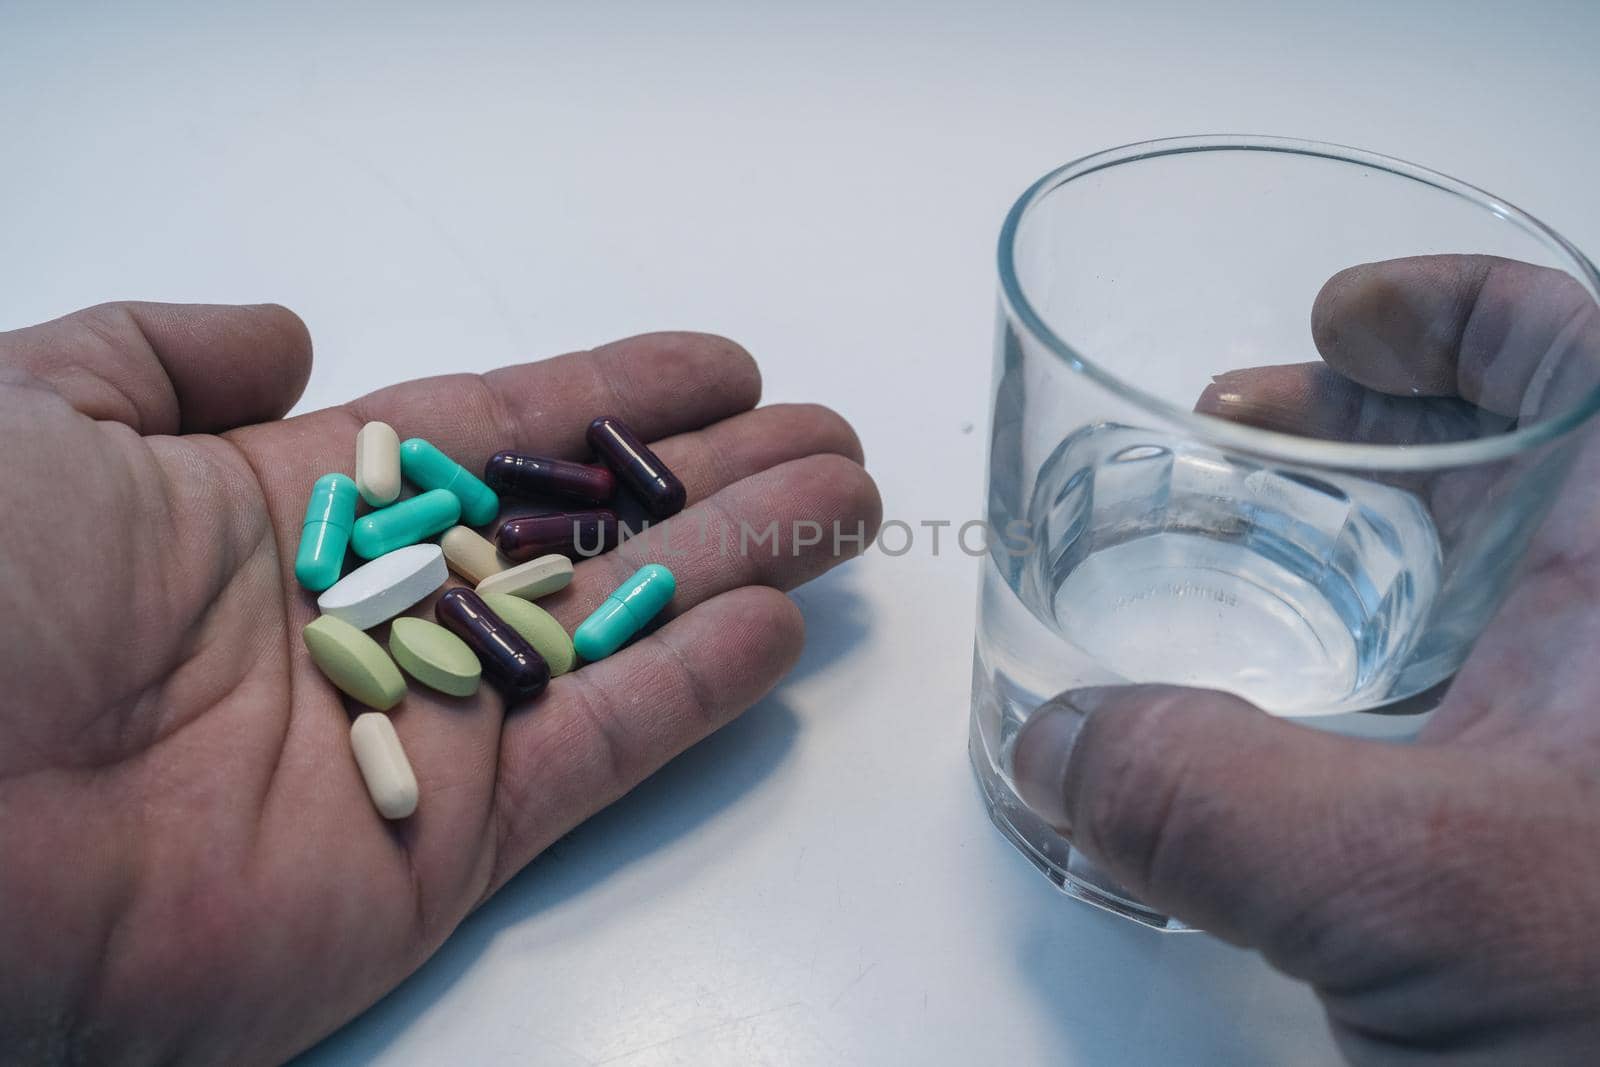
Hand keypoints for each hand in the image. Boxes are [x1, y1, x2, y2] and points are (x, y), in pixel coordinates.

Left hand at [0, 303, 880, 1063]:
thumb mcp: (30, 407)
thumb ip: (153, 355)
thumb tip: (281, 333)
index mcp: (292, 508)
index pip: (497, 435)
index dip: (615, 396)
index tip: (721, 366)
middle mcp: (377, 615)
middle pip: (585, 530)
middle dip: (713, 480)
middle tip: (828, 437)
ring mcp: (421, 726)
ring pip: (618, 628)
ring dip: (739, 564)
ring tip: (844, 506)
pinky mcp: (446, 842)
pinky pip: (595, 750)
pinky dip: (689, 692)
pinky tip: (778, 626)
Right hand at [1014, 255, 1599, 1063]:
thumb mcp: (1412, 888)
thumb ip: (1207, 797)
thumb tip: (1059, 738)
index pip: (1573, 349)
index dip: (1447, 305)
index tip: (1331, 315)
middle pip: (1520, 449)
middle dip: (1365, 417)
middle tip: (1244, 422)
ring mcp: (1594, 742)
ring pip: (1491, 578)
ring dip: (1361, 539)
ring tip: (1240, 541)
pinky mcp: (1560, 830)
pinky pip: (1462, 698)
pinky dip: (1366, 669)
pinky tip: (1286, 717)